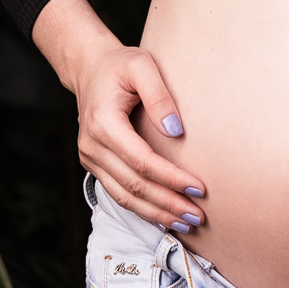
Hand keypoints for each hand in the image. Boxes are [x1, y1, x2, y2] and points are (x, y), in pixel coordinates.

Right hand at [32, 0, 205, 231]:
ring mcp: (90, 158)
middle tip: (199, 216)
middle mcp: (92, 146)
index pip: (142, 161)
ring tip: (186, 223)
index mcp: (104, 123)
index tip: (199, 187)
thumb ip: (159, 95)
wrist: (89, 68)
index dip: (171, 178)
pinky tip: (164, 217)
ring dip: (156, 214)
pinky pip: (118, 193)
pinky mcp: (94, 164)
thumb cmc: (121, 65)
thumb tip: (176, 131)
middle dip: (168, 203)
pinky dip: (142, 209)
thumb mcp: (143, 66)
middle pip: (134, 185)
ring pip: (124, 196)